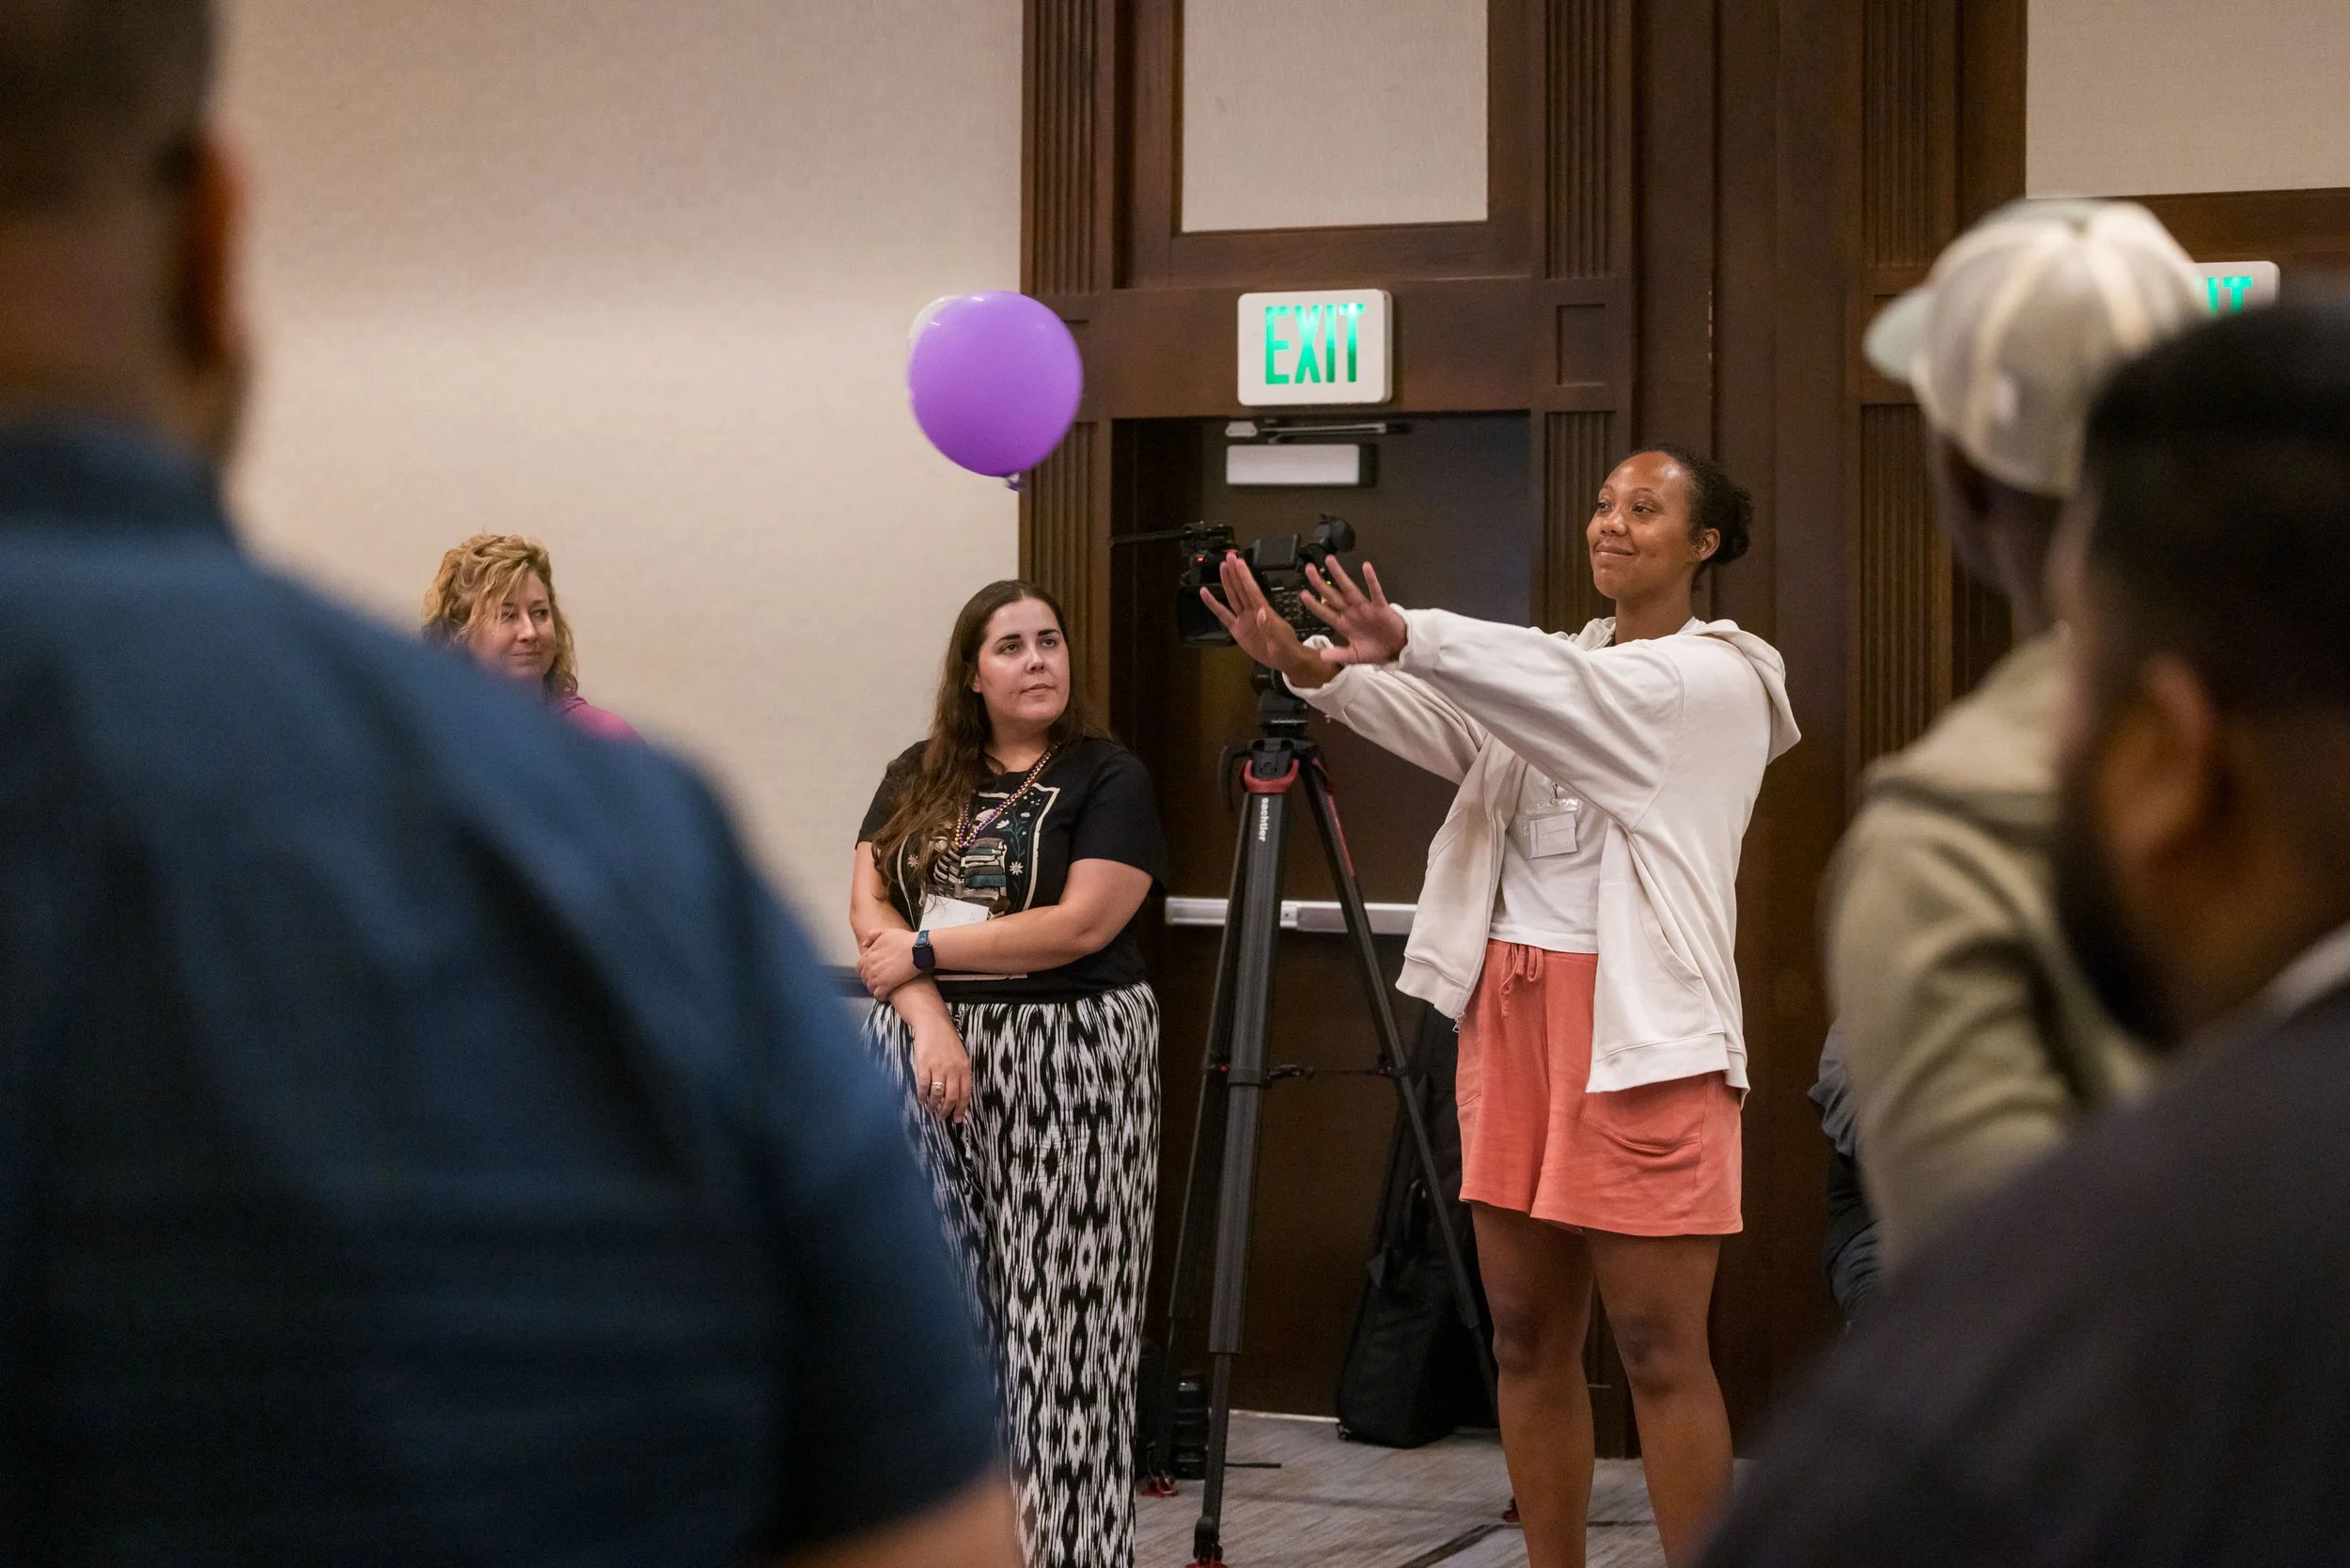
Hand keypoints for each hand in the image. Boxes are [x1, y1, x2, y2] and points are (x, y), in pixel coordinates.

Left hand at [859, 927, 919, 998]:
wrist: (918, 950)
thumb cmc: (906, 941)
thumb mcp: (886, 932)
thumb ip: (872, 936)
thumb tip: (864, 944)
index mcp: (869, 955)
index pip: (860, 967)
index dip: (866, 970)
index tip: (872, 972)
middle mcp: (870, 967)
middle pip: (864, 979)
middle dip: (870, 980)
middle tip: (879, 980)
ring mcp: (877, 977)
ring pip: (870, 988)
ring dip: (876, 989)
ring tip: (883, 988)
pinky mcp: (886, 986)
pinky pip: (879, 995)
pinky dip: (882, 996)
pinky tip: (887, 994)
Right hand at [909, 1019, 973, 1121]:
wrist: (933, 1023)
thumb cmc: (947, 1040)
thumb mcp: (960, 1055)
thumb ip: (960, 1072)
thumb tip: (959, 1093)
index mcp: (964, 1067)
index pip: (965, 1093)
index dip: (961, 1108)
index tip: (957, 1119)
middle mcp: (953, 1069)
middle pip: (951, 1097)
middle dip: (946, 1111)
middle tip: (941, 1117)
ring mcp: (938, 1067)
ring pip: (937, 1094)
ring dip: (933, 1105)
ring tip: (930, 1109)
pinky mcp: (924, 1065)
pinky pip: (923, 1086)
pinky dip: (922, 1095)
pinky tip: (921, 1099)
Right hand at [1200, 552, 1332, 688]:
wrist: (1284, 660)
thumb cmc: (1287, 650)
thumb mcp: (1281, 642)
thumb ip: (1270, 628)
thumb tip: (1261, 613)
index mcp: (1264, 612)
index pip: (1252, 590)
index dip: (1245, 576)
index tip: (1239, 562)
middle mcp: (1252, 611)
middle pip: (1241, 589)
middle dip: (1235, 573)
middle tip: (1229, 556)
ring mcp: (1244, 619)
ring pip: (1233, 597)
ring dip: (1227, 582)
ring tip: (1222, 567)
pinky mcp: (1237, 629)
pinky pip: (1223, 615)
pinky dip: (1214, 605)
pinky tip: (1206, 594)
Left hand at [1303, 558, 1408, 665]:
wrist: (1398, 648)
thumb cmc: (1375, 649)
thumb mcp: (1354, 656)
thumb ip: (1339, 655)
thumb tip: (1322, 656)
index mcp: (1344, 624)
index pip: (1325, 612)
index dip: (1314, 604)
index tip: (1302, 594)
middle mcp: (1351, 612)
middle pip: (1332, 596)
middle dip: (1320, 583)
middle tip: (1308, 569)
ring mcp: (1365, 608)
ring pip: (1349, 589)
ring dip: (1339, 575)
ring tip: (1330, 561)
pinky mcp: (1380, 607)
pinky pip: (1375, 592)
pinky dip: (1371, 580)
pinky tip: (1366, 567)